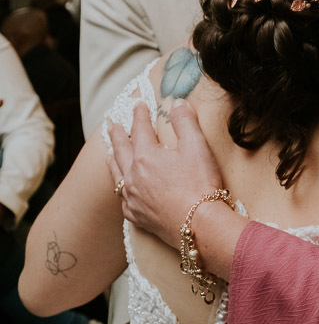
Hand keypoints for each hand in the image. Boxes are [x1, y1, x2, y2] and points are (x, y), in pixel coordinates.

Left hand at [107, 99, 223, 248]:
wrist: (199, 225)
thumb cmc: (200, 185)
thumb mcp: (197, 146)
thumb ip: (185, 121)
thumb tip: (177, 102)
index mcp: (147, 156)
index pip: (140, 129)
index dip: (139, 115)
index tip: (138, 105)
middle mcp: (133, 175)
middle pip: (121, 149)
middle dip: (117, 134)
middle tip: (112, 123)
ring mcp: (132, 197)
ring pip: (116, 173)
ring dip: (112, 158)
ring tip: (109, 151)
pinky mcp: (136, 216)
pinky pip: (122, 197)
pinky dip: (120, 186)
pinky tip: (123, 187)